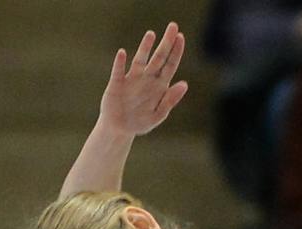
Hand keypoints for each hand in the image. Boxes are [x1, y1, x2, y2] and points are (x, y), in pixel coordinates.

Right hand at [99, 23, 188, 137]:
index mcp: (159, 86)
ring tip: (152, 34)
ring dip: (145, 47)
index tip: (182, 38)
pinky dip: (120, 63)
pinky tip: (123, 53)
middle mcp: (147, 79)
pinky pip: (119, 70)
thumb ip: (170, 100)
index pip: (170, 65)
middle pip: (158, 57)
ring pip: (140, 59)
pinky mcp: (117, 83)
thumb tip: (185, 84)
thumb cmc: (141, 122)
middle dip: (166, 42)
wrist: (120, 129)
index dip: (176, 52)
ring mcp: (132, 79)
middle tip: (173, 26)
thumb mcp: (159, 114)